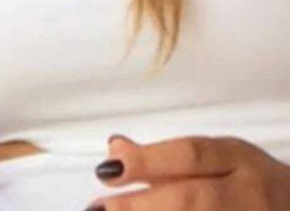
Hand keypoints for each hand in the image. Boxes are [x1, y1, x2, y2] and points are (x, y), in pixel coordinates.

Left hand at [90, 134, 289, 208]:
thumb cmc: (250, 182)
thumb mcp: (218, 156)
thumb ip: (167, 155)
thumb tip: (115, 149)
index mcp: (237, 159)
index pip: (189, 156)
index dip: (147, 161)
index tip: (108, 169)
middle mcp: (248, 194)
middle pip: (193, 199)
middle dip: (144, 205)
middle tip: (102, 208)